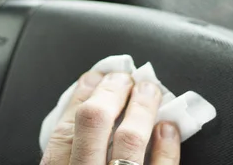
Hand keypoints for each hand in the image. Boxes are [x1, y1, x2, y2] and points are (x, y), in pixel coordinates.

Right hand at [41, 71, 179, 164]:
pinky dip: (166, 146)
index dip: (82, 95)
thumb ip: (67, 155)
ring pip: (129, 141)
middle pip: (93, 122)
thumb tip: (87, 112)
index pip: (64, 127)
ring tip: (150, 90)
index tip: (95, 77)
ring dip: (141, 107)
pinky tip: (167, 127)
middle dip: (111, 90)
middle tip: (124, 77)